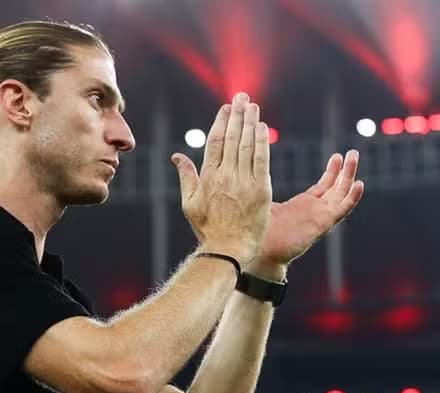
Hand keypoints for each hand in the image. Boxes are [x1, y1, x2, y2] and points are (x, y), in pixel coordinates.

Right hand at [171, 92, 271, 266]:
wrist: (228, 249)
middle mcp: (225, 176)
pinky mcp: (261, 190)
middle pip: (231, 138)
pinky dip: (262, 142)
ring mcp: (244, 182)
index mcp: (208, 177)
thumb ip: (186, 176)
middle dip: (237, 115)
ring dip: (250, 123)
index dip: (221, 122)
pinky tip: (263, 127)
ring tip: (253, 106)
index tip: (226, 107)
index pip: (215, 142)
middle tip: (242, 97)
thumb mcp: (190, 203)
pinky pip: (261, 160)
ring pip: (246, 145)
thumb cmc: (208, 228)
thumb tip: (177, 156)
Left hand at [255, 150, 364, 268]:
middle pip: (336, 187)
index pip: (323, 187)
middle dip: (345, 170)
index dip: (331, 172)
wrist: (264, 249)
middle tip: (353, 152)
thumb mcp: (268, 208)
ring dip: (349, 175)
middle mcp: (316, 210)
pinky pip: (342, 209)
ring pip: (341, 193)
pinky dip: (352, 197)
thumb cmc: (262, 232)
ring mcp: (321, 216)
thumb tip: (255, 187)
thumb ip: (269, 198)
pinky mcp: (323, 222)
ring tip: (355, 156)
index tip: (337, 156)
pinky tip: (360, 183)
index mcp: (304, 206)